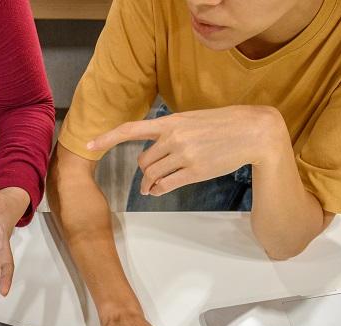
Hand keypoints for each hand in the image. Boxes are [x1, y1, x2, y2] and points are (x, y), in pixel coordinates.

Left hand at [87, 105, 285, 196]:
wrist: (253, 132)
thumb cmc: (224, 125)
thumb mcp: (193, 120)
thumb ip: (171, 133)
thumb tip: (154, 155)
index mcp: (171, 121)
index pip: (130, 130)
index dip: (106, 138)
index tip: (87, 145)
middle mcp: (173, 137)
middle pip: (143, 161)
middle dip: (144, 170)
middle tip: (149, 175)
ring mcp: (184, 155)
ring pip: (152, 176)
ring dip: (149, 184)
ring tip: (152, 187)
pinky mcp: (194, 171)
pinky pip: (165, 186)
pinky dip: (158, 190)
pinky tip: (159, 190)